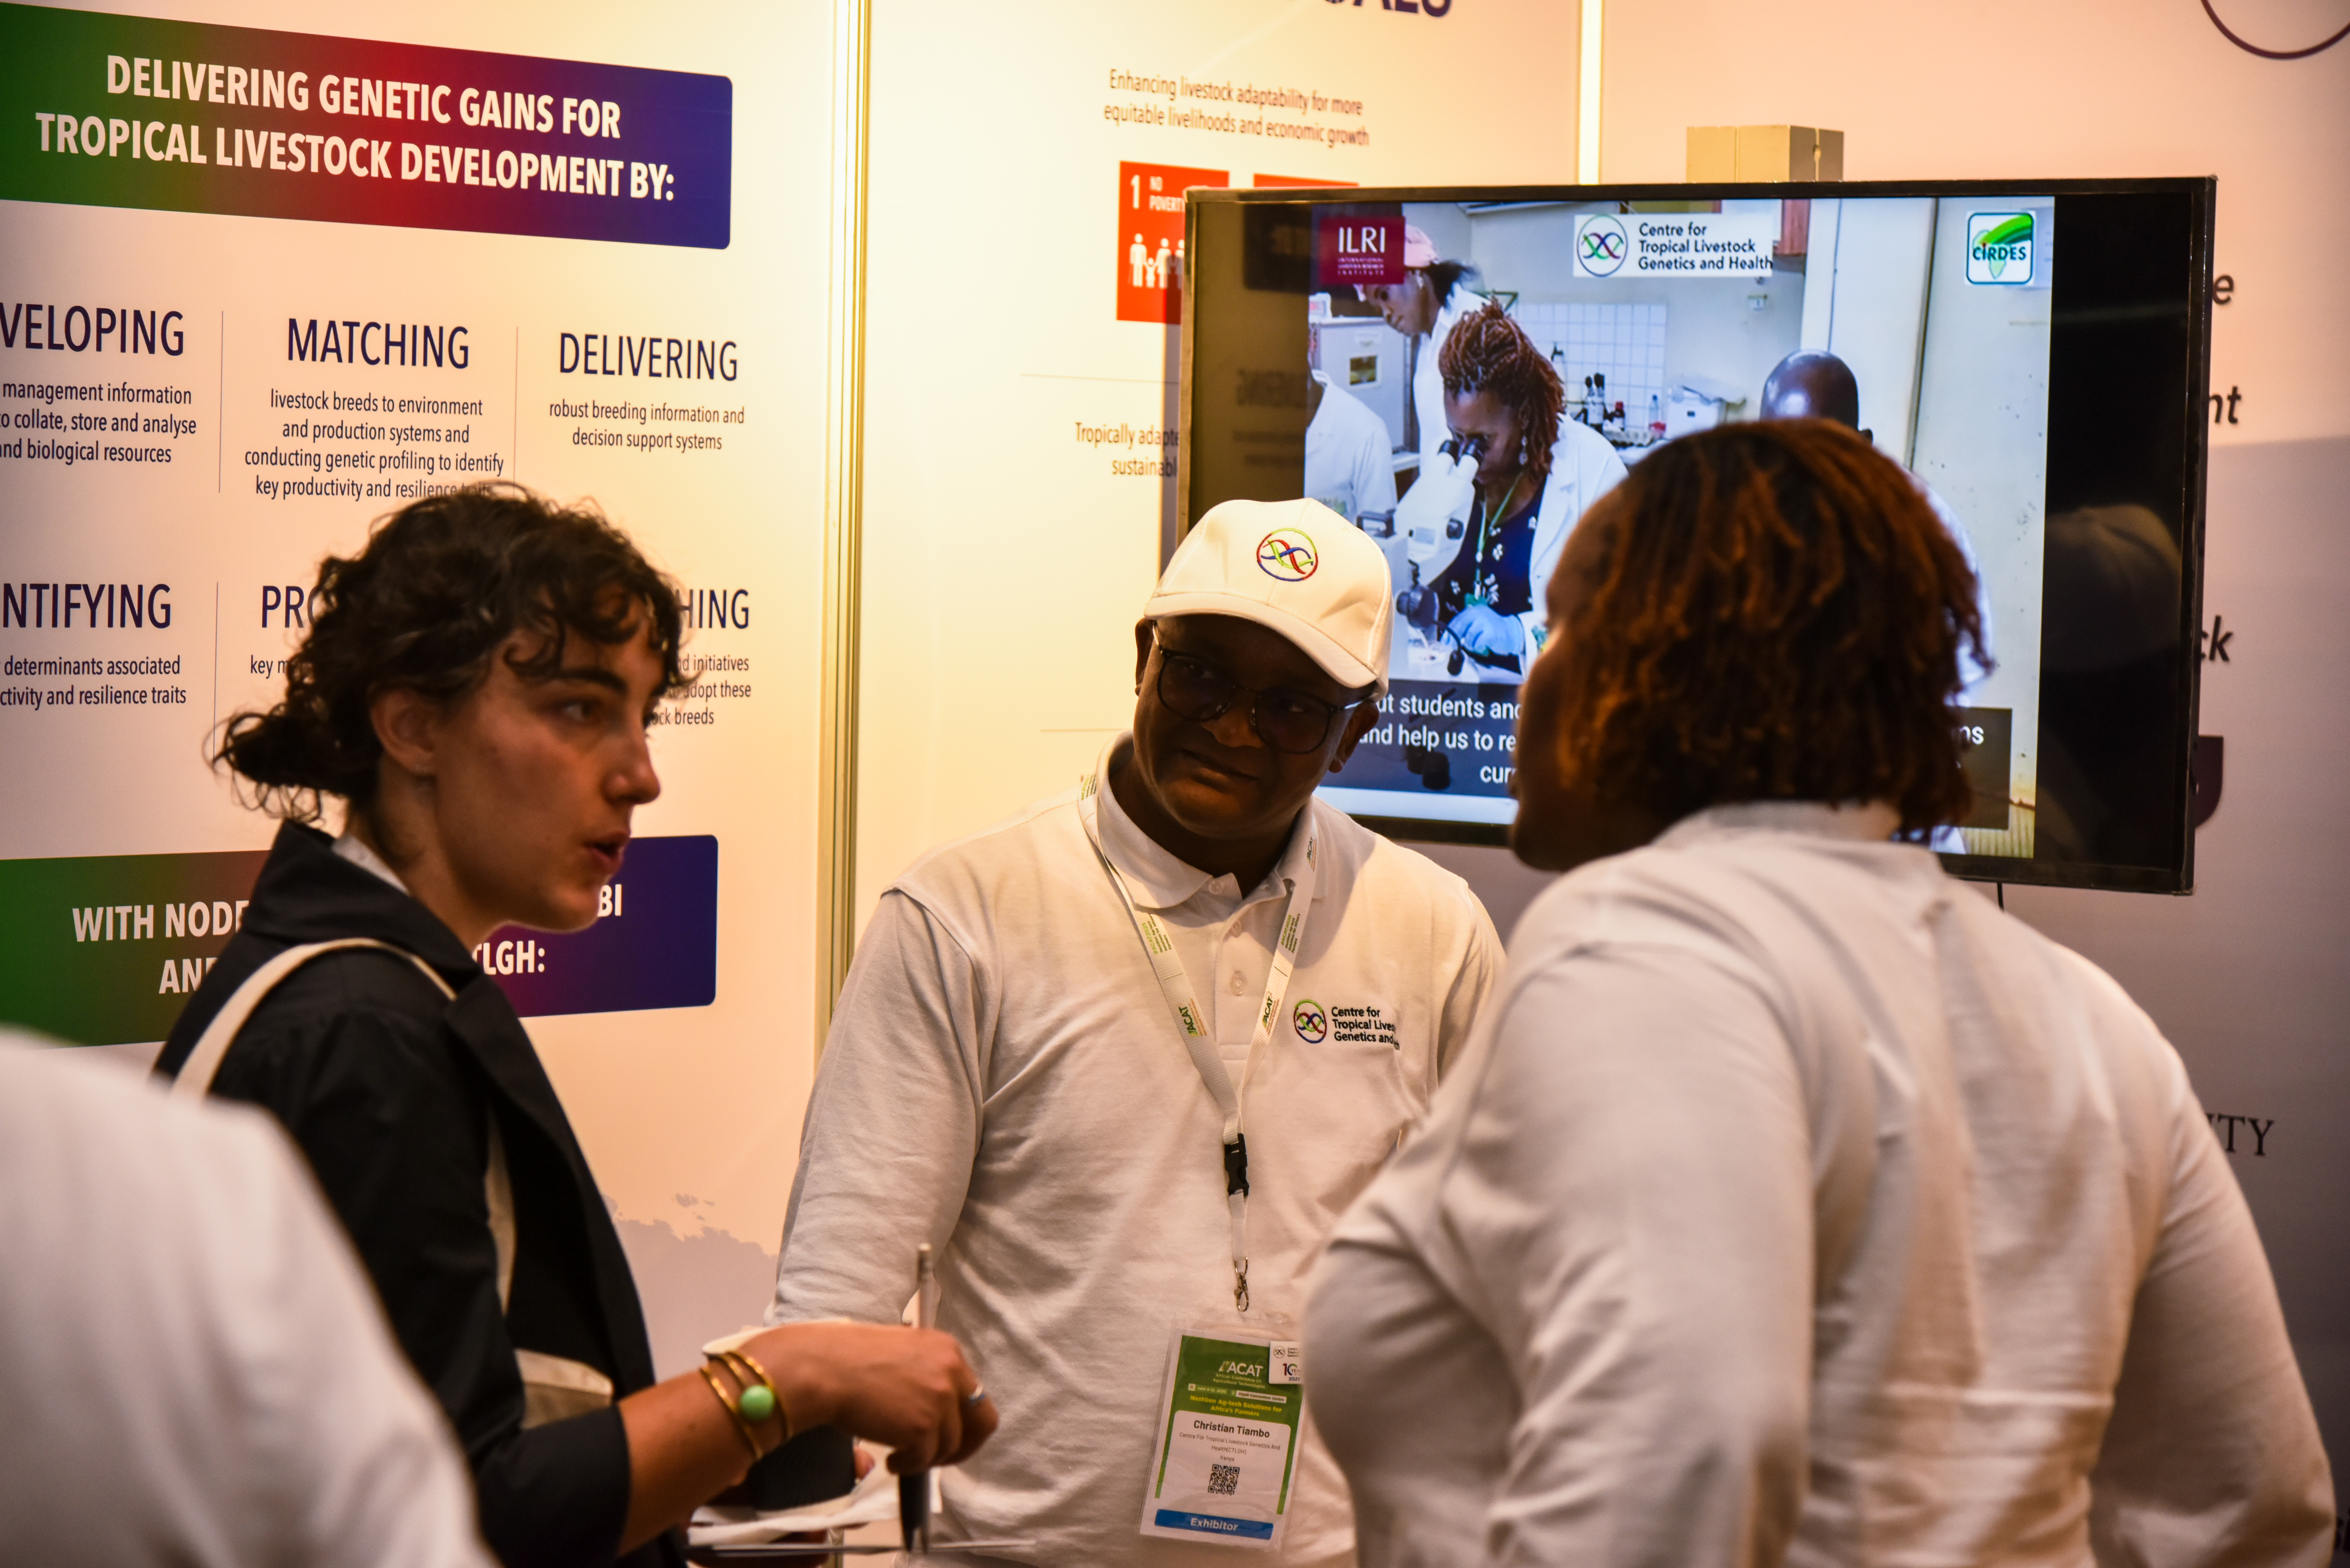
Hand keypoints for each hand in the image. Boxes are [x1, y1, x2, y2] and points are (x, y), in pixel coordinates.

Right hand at [747, 1322, 997, 1470]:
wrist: (822, 1368)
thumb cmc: (848, 1359)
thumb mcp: (901, 1354)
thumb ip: (926, 1374)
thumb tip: (936, 1409)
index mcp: (946, 1349)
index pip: (974, 1392)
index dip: (961, 1419)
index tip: (945, 1432)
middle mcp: (951, 1370)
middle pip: (983, 1420)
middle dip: (964, 1445)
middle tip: (939, 1456)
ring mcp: (939, 1399)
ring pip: (950, 1445)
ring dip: (926, 1457)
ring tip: (900, 1456)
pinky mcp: (923, 1427)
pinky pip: (924, 1460)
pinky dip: (908, 1466)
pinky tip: (889, 1460)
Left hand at [1446, 604, 1525, 659]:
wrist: (1511, 632)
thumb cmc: (1491, 630)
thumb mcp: (1476, 624)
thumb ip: (1464, 628)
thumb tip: (1448, 640)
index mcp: (1473, 610)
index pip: (1456, 621)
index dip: (1448, 633)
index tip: (1444, 642)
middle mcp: (1478, 613)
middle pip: (1459, 628)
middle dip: (1454, 639)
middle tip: (1453, 647)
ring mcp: (1485, 622)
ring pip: (1468, 638)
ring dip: (1470, 645)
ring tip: (1476, 645)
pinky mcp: (1491, 632)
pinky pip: (1477, 643)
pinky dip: (1478, 648)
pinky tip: (1483, 646)